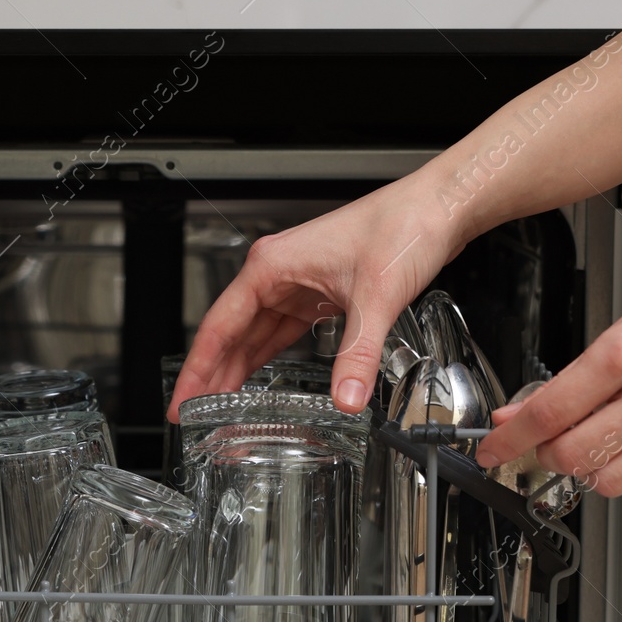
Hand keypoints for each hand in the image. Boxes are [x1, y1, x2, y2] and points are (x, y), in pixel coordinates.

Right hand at [167, 173, 465, 419]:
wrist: (437, 208)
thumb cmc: (404, 225)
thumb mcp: (375, 297)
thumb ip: (357, 354)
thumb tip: (345, 398)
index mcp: (272, 266)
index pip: (219, 326)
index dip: (199, 369)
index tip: (183, 400)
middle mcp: (278, 272)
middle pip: (231, 333)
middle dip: (212, 375)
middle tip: (194, 414)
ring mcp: (297, 282)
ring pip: (254, 334)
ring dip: (238, 369)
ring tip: (221, 406)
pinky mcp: (318, 292)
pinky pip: (281, 332)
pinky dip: (268, 357)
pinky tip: (261, 380)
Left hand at [476, 250, 621, 495]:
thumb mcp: (621, 329)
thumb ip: (571, 380)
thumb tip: (521, 414)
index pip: (547, 414)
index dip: (509, 439)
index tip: (492, 449)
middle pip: (570, 456)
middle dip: (545, 454)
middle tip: (546, 441)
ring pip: (606, 481)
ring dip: (586, 469)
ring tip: (595, 440)